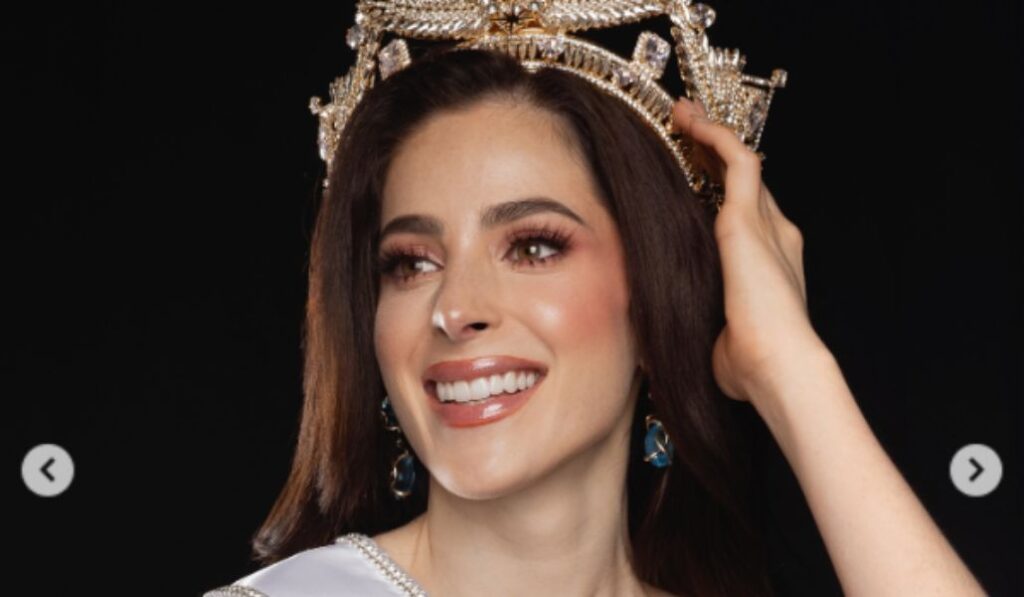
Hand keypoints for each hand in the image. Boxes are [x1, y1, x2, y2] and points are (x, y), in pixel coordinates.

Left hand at [672, 97, 828, 405]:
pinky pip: (737, 160)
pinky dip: (715, 136)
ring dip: (712, 134)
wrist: (779, 366)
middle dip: (714, 152)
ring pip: (741, 163)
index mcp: (773, 265)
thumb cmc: (752, 367)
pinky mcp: (750, 218)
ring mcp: (767, 224)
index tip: (694, 173)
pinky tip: (691, 122)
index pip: (748, 214)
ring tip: (684, 113)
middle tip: (684, 129)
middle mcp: (776, 236)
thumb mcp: (721, 343)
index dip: (723, 190)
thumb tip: (667, 353)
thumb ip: (705, 333)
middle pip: (745, 182)